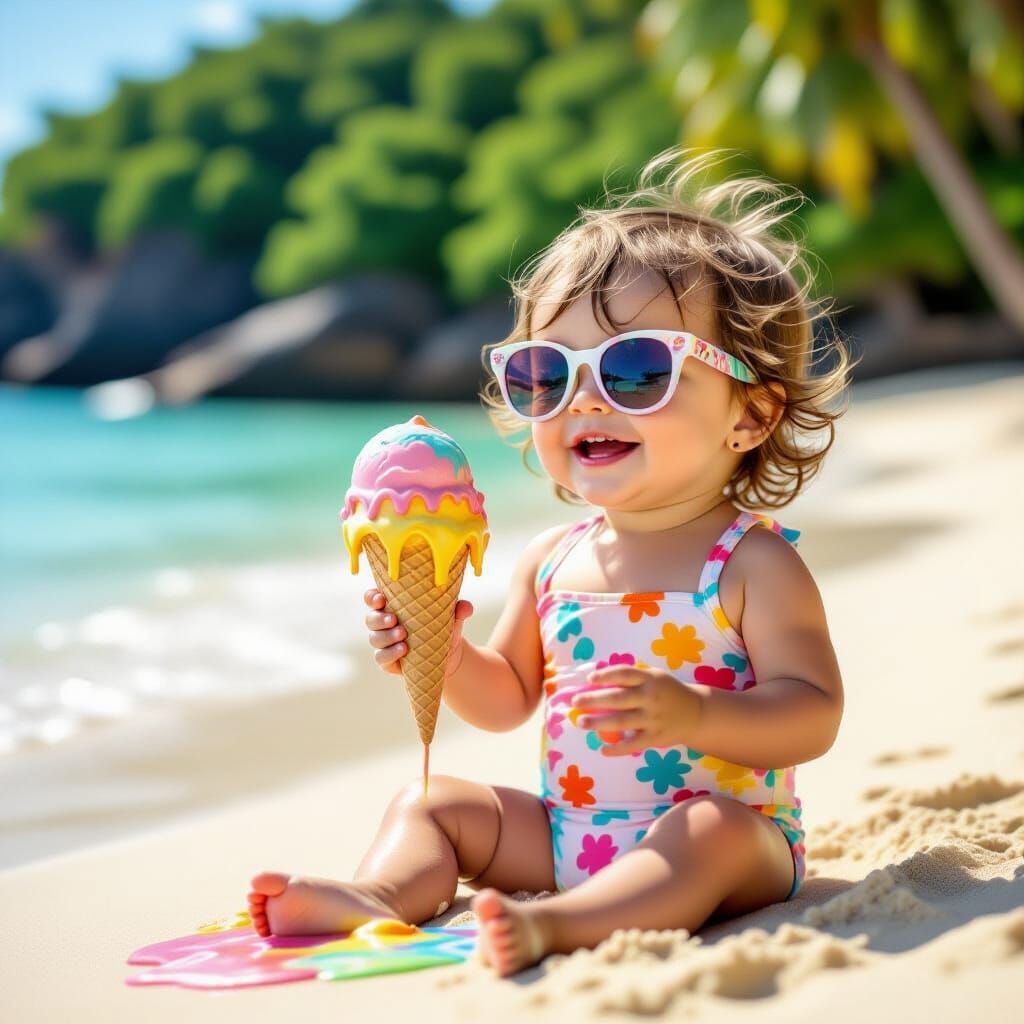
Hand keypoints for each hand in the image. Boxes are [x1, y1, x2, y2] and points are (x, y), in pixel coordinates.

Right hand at [363, 588, 473, 678]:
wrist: (447, 655)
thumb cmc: (442, 627)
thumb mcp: (451, 617)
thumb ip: (458, 610)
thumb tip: (466, 607)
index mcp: (392, 605)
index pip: (373, 598)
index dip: (372, 597)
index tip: (381, 598)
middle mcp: (383, 623)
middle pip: (370, 618)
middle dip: (379, 619)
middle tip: (394, 619)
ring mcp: (383, 642)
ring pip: (374, 638)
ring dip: (386, 636)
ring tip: (403, 635)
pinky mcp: (387, 660)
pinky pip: (380, 657)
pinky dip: (390, 654)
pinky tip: (403, 650)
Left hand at [570, 665, 702, 755]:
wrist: (696, 713)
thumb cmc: (667, 691)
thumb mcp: (654, 677)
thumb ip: (631, 678)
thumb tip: (596, 679)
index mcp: (650, 679)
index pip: (625, 674)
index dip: (607, 675)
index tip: (590, 678)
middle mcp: (651, 697)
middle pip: (618, 698)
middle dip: (594, 700)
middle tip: (575, 702)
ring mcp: (653, 719)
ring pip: (622, 721)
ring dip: (599, 723)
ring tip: (582, 723)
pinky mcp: (655, 737)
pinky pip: (633, 744)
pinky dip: (617, 749)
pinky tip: (603, 750)